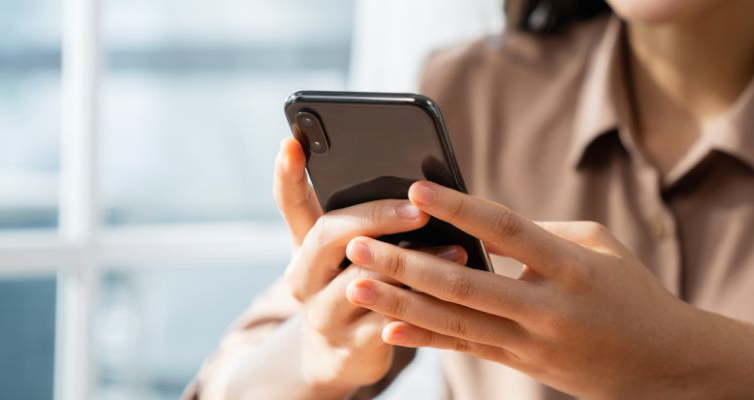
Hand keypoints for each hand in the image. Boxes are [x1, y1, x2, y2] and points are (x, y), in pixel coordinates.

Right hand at [273, 140, 465, 396]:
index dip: (288, 174)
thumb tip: (418, 182)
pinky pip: (388, 323)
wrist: (333, 357)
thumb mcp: (345, 254)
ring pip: (362, 282)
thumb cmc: (350, 287)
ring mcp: (323, 314)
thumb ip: (365, 221)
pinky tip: (450, 295)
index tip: (291, 142)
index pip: (290, 203)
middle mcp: (304, 278)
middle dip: (375, 217)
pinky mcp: (351, 347)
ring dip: (412, 263)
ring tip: (454, 250)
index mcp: (304, 246)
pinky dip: (421, 306)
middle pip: (327, 236)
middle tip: (417, 208)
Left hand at [343, 180, 753, 398]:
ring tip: (356, 284)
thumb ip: (538, 232)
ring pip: (454, 322)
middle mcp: (547, 308)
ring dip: (400, 303)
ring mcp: (530, 342)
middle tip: (357, 244)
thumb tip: (477, 222)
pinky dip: (424, 339)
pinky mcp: (520, 363)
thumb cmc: (629, 291)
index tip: (416, 189)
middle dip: (405, 264)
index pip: (507, 231)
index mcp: (571, 268)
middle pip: (464, 284)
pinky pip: (464, 348)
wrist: (660, 363)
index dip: (460, 209)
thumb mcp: (596, 247)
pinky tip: (387, 328)